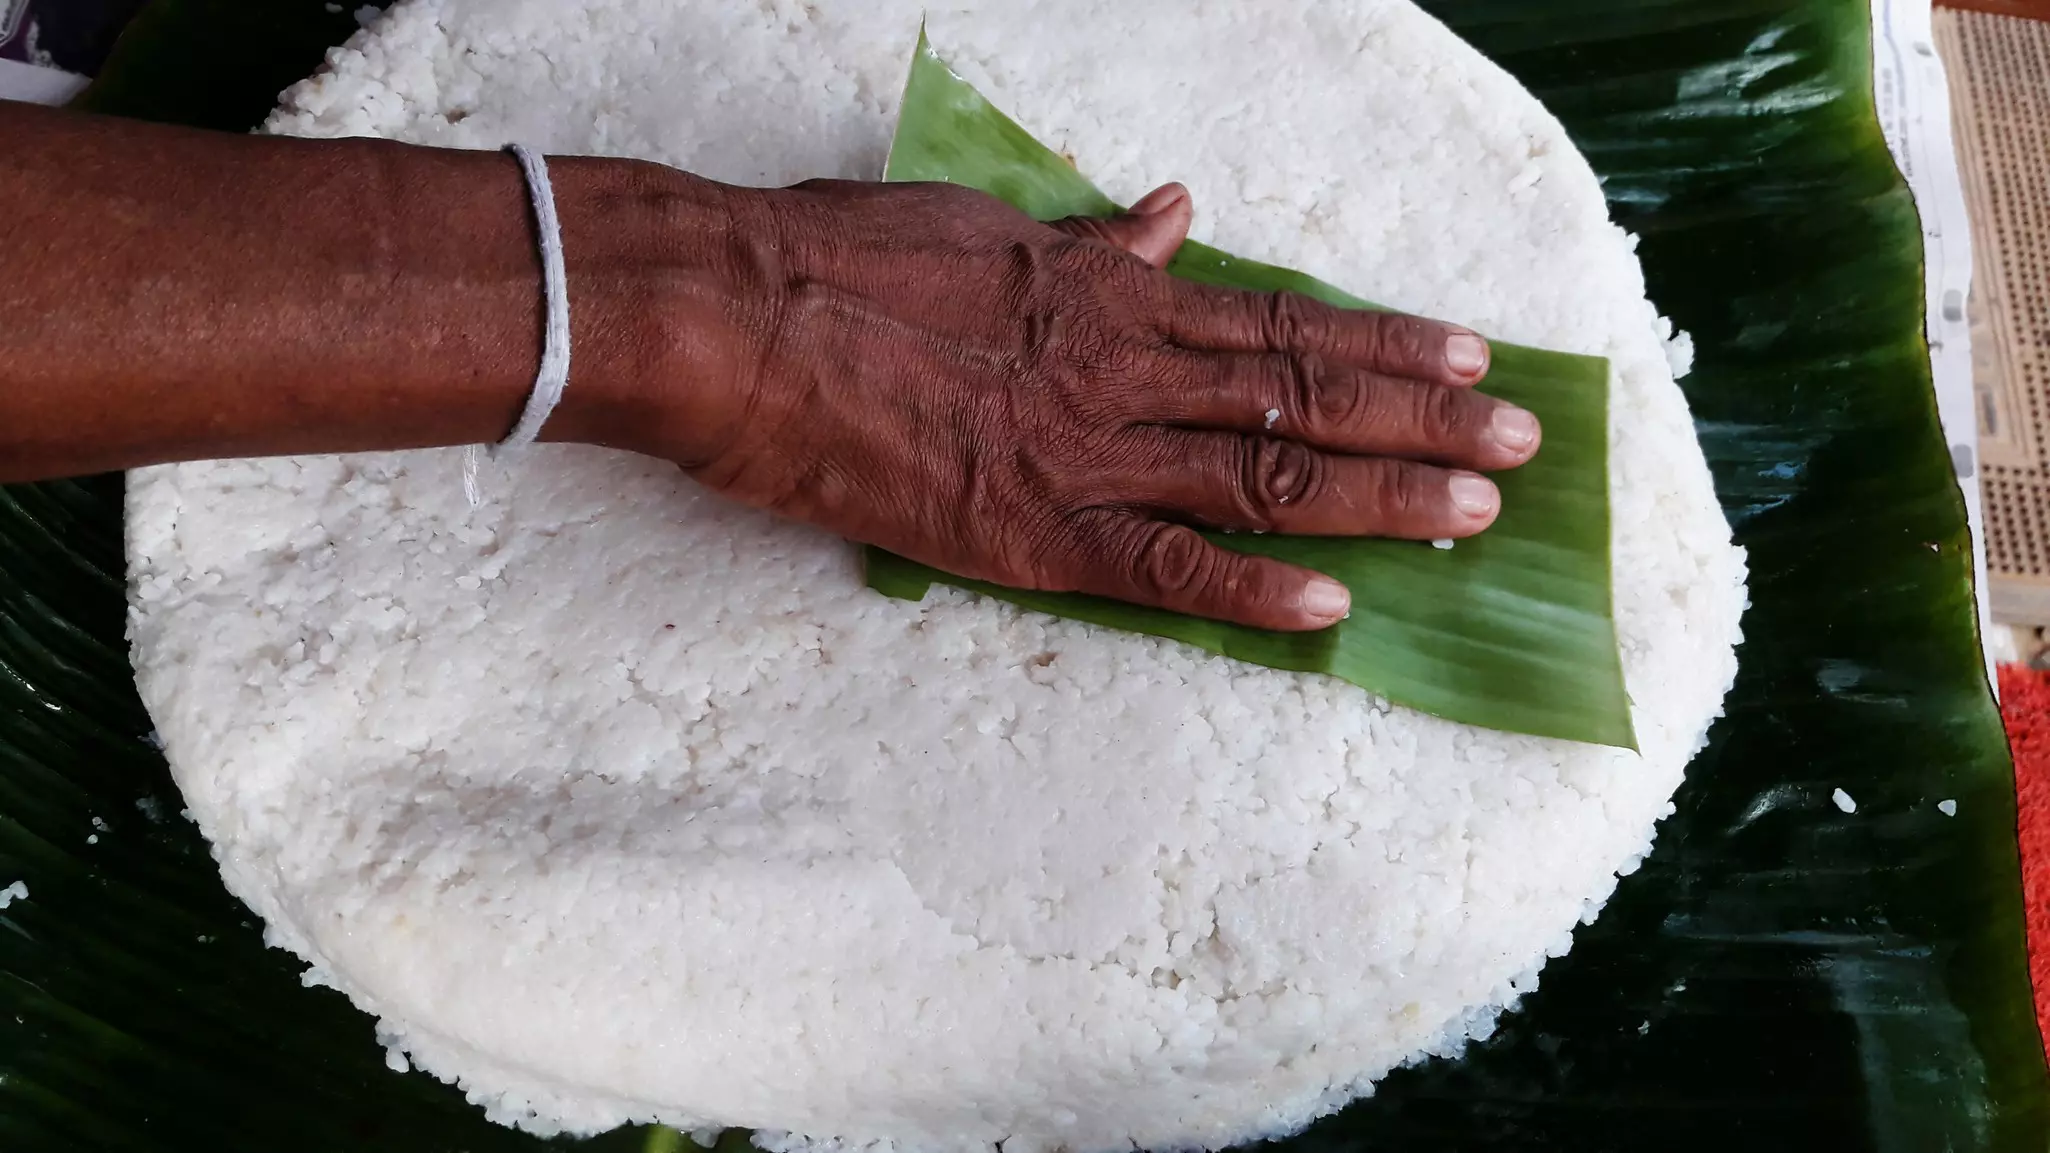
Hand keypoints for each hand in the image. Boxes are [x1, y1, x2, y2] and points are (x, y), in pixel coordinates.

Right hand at [574, 172, 1542, 631]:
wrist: (735, 317)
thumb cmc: (843, 257)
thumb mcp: (984, 225)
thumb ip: (1089, 240)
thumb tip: (1167, 218)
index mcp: (1111, 299)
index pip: (1280, 324)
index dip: (1385, 345)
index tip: (1469, 356)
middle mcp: (1123, 373)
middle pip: (1304, 398)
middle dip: (1425, 422)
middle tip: (1522, 444)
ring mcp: (1084, 455)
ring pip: (1262, 476)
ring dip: (1380, 497)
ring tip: (1475, 513)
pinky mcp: (1027, 534)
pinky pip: (1162, 569)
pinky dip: (1249, 594)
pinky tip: (1332, 613)